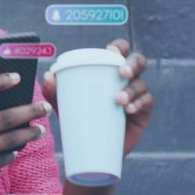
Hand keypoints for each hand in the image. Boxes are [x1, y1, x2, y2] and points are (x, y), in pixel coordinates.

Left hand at [41, 38, 153, 156]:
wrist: (92, 148)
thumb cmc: (79, 118)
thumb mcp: (65, 104)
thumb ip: (54, 91)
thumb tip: (48, 75)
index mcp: (110, 70)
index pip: (120, 50)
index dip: (120, 46)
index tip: (111, 50)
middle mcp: (127, 79)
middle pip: (138, 62)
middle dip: (132, 64)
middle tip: (122, 72)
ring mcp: (137, 95)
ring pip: (141, 84)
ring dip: (132, 89)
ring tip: (118, 99)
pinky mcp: (143, 113)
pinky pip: (147, 102)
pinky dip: (139, 103)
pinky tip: (128, 109)